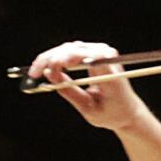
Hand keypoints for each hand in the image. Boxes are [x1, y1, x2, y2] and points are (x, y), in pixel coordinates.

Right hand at [27, 41, 147, 131]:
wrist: (127, 111)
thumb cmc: (112, 113)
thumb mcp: (89, 108)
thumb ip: (70, 92)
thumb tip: (49, 75)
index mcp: (109, 69)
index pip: (83, 55)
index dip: (62, 59)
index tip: (47, 70)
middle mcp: (105, 54)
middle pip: (72, 49)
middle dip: (49, 59)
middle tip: (33, 73)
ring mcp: (100, 51)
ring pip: (68, 48)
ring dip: (50, 58)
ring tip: (35, 72)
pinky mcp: (93, 53)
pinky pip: (71, 51)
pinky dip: (56, 59)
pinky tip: (45, 68)